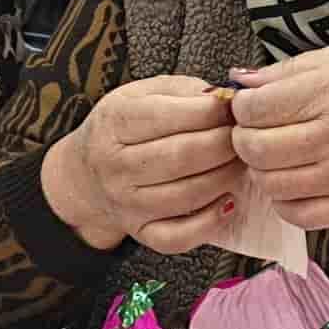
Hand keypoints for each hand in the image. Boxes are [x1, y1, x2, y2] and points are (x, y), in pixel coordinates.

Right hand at [42, 74, 244, 252]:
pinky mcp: (140, 232)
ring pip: (188, 194)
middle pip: (183, 156)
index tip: (235, 107)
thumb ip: (185, 92)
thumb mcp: (143, 94)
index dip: (211, 111)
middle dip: (225, 143)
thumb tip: (227, 99)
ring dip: (225, 177)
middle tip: (244, 136)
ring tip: (238, 162)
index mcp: (116, 121)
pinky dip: (210, 221)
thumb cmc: (125, 127)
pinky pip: (179, 237)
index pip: (169, 115)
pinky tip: (226, 201)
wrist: (85, 174)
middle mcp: (116, 165)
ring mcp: (127, 203)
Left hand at [227, 40, 328, 231]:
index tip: (251, 101)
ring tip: (276, 152)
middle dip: (244, 136)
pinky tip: (293, 181)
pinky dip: (285, 202)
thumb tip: (242, 80)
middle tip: (257, 127)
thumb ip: (291, 70)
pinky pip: (300, 215)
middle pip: (256, 149)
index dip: (242, 104)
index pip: (255, 108)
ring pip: (271, 184)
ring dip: (262, 168)